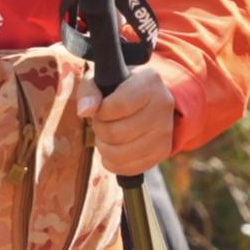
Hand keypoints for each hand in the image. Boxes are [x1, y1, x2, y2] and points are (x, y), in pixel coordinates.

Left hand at [81, 64, 176, 178]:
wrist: (150, 101)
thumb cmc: (120, 89)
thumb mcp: (101, 81)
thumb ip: (89, 92)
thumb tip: (84, 112)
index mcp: (149, 83)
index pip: (116, 106)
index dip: (100, 112)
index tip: (100, 109)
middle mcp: (162, 106)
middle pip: (115, 133)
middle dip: (100, 129)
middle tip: (102, 122)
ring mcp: (164, 132)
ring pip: (119, 154)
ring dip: (104, 147)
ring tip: (107, 135)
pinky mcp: (162, 152)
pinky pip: (127, 168)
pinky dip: (112, 162)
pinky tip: (114, 148)